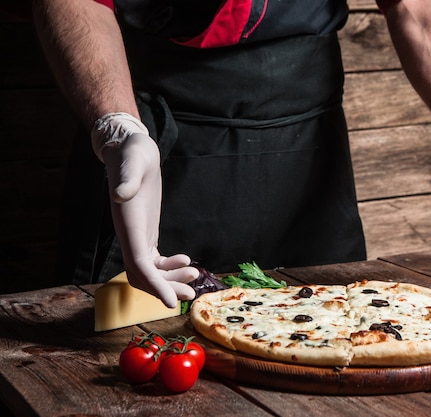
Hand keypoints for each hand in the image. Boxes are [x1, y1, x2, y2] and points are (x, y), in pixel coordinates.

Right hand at [93, 113, 197, 306]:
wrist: (130, 149)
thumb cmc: (131, 154)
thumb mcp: (131, 162)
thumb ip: (125, 179)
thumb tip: (119, 194)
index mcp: (127, 225)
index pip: (137, 264)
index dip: (153, 285)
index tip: (169, 302)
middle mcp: (129, 235)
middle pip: (143, 275)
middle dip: (165, 289)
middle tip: (191, 294)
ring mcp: (137, 235)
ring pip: (149, 271)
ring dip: (170, 280)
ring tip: (195, 276)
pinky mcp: (145, 232)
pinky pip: (154, 260)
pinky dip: (169, 267)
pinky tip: (186, 261)